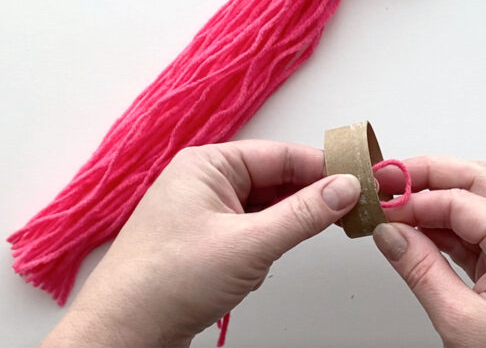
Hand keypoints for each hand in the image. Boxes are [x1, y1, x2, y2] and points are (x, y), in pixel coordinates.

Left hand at [41, 140, 360, 346]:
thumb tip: (345, 188)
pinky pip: (251, 231)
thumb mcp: (249, 244)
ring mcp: (205, 213)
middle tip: (350, 210)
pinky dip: (266, 245)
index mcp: (208, 165)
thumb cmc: (168, 281)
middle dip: (309, 199)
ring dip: (286, 226)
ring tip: (302, 240)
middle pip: (275, 181)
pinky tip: (259, 266)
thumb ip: (303, 214)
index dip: (324, 167)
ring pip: (265, 209)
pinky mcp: (206, 241)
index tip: (360, 177)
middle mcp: (206, 182)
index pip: (281, 155)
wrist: (124, 332)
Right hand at [373, 156, 485, 347]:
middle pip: (476, 182)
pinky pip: (480, 233)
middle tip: (389, 178)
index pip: (460, 200)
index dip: (414, 198)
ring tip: (397, 208)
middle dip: (429, 175)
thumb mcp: (462, 320)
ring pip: (478, 204)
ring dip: (436, 201)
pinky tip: (419, 233)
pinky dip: (447, 228)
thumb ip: (420, 269)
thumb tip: (389, 233)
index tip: (381, 205)